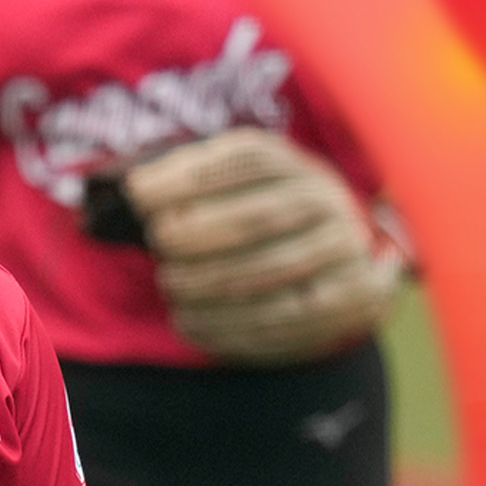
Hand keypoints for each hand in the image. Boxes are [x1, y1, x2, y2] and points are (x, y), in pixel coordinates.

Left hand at [120, 127, 397, 364]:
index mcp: (294, 165)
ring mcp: (344, 250)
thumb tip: (135, 187)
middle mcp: (327, 201)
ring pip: (268, 272)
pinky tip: (189, 322)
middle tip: (158, 243)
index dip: (189, 176)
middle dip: (197, 233)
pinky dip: (227, 325)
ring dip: (207, 283)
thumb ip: (187, 181)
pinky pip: (283, 319)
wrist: (337, 260)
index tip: (139, 193)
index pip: (246, 160)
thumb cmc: (259, 219)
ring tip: (170, 285)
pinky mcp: (351, 298)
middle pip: (257, 217)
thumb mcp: (231, 188)